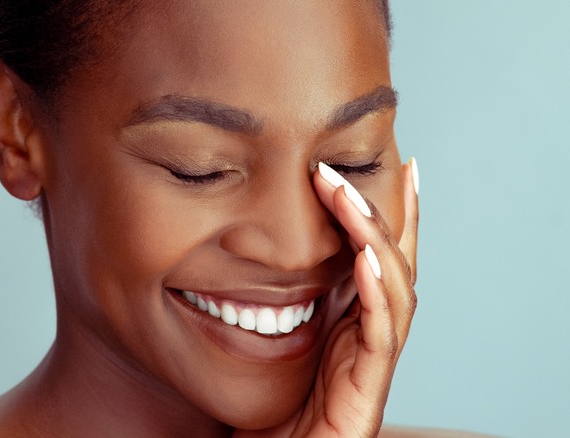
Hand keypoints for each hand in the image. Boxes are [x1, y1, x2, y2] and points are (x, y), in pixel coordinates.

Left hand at [235, 159, 418, 437]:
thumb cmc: (268, 408)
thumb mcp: (274, 339)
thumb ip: (284, 300)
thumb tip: (261, 248)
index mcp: (352, 321)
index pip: (380, 256)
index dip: (390, 213)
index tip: (395, 164)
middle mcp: (370, 337)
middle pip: (394, 263)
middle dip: (375, 210)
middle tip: (342, 167)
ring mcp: (372, 364)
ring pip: (395, 289)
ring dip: (373, 238)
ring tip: (347, 196)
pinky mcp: (365, 393)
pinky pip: (380, 336)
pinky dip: (377, 293)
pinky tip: (367, 259)